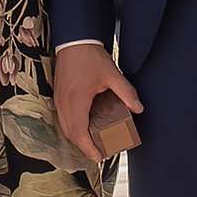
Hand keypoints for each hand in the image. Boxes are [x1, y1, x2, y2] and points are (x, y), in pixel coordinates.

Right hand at [52, 39, 136, 167]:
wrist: (74, 40)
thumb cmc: (90, 56)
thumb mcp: (112, 74)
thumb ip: (126, 92)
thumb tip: (138, 108)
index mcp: (77, 99)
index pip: (79, 132)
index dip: (88, 148)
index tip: (98, 156)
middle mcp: (64, 102)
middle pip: (70, 133)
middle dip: (83, 146)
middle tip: (99, 152)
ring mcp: (59, 99)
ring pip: (64, 127)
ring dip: (77, 137)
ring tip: (93, 142)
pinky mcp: (58, 95)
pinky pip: (63, 118)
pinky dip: (72, 127)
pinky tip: (84, 126)